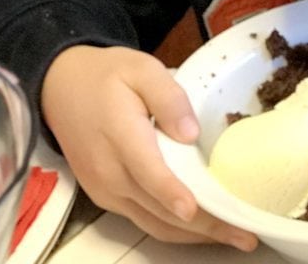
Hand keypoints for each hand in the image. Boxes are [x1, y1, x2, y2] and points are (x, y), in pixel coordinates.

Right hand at [41, 45, 257, 248]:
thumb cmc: (107, 76)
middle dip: (204, 227)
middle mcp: (110, 172)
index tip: (194, 210)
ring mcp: (106, 190)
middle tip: (247, 236)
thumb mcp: (142, 69)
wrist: (60, 88)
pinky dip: (175, 229)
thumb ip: (168, 97)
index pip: (147, 171)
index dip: (171, 193)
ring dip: (195, 236)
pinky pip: (144, 221)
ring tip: (237, 238)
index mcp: (121, 136)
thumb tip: (190, 133)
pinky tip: (204, 228)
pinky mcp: (106, 197)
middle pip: (159, 209)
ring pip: (154, 223)